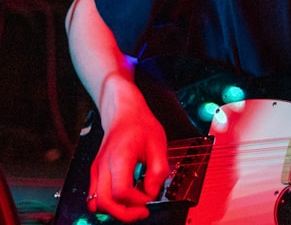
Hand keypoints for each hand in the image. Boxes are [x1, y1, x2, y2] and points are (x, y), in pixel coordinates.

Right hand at [87, 87, 168, 221]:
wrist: (123, 113)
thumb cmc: (141, 126)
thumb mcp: (159, 144)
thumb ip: (158, 170)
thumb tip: (152, 192)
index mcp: (120, 157)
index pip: (121, 191)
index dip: (138, 200)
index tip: (151, 196)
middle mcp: (103, 166)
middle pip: (105, 203)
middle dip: (125, 214)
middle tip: (143, 212)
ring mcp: (96, 170)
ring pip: (96, 204)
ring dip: (115, 211)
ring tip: (134, 206)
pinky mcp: (95, 173)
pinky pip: (95, 197)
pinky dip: (109, 204)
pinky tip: (125, 199)